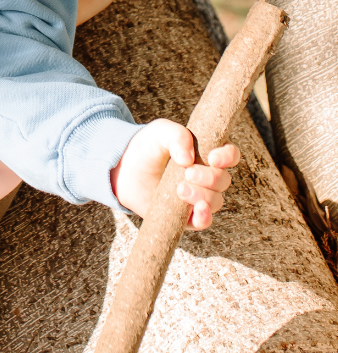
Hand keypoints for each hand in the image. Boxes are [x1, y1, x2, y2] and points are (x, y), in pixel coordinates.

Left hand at [111, 120, 240, 229]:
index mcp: (206, 152)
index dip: (228, 156)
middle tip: (187, 173)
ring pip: (216, 201)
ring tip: (179, 189)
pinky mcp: (186, 214)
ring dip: (203, 196)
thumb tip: (188, 159)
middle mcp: (207, 176)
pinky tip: (198, 210)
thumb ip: (176, 136)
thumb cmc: (146, 146)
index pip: (230, 155)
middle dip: (210, 177)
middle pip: (223, 180)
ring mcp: (198, 196)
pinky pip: (204, 221)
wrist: (123, 167)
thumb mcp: (159, 131)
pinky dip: (205, 217)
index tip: (213, 158)